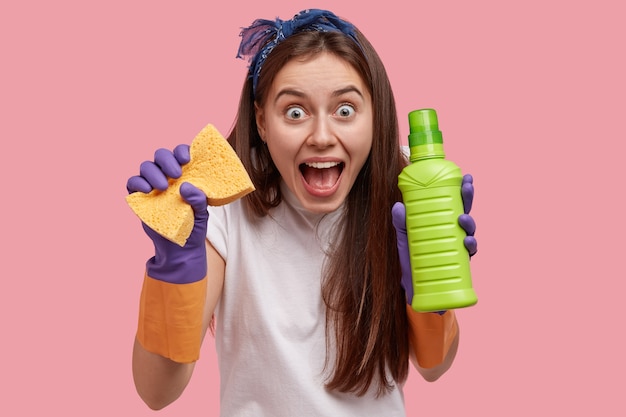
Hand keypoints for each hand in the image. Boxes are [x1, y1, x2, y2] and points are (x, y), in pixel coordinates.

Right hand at [127, 145, 207, 283]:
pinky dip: (138, 183)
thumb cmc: (194, 227)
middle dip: (167, 160)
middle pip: (161, 156)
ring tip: (163, 187)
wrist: (179, 249)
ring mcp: (153, 185)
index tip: (186, 159)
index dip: (181, 151)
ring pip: (147, 167)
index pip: (181, 154)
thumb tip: (188, 187)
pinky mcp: (140, 197)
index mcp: (185, 175)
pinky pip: (133, 182)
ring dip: (153, 173)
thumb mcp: (202, 215)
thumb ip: (199, 201)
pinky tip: (148, 190)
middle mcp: (168, 176)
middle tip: (176, 173)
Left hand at [392, 173, 477, 304]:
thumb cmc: (412, 262)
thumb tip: (398, 206)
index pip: (454, 204)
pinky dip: (470, 247)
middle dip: (468, 199)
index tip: (466, 177)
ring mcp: (458, 249)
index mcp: (442, 224)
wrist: (414, 291)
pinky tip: (467, 243)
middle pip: (465, 212)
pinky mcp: (459, 265)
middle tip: (467, 188)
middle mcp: (453, 235)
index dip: (462, 190)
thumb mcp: (404, 240)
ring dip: (470, 223)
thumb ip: (401, 224)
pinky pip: (469, 254)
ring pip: (470, 232)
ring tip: (463, 219)